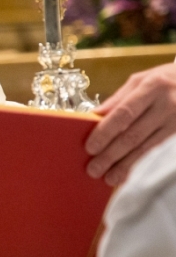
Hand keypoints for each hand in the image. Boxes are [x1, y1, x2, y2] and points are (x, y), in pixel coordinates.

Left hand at [86, 63, 175, 185]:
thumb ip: (118, 98)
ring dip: (124, 165)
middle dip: (111, 154)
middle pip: (133, 135)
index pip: (124, 113)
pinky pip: (155, 150)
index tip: (90, 147)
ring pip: (146, 147)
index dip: (106, 132)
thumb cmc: (164, 79)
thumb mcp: (141, 80)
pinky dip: (138, 162)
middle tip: (93, 169)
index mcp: (152, 87)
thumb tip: (95, 116)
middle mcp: (166, 105)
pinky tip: (126, 172)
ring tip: (108, 177)